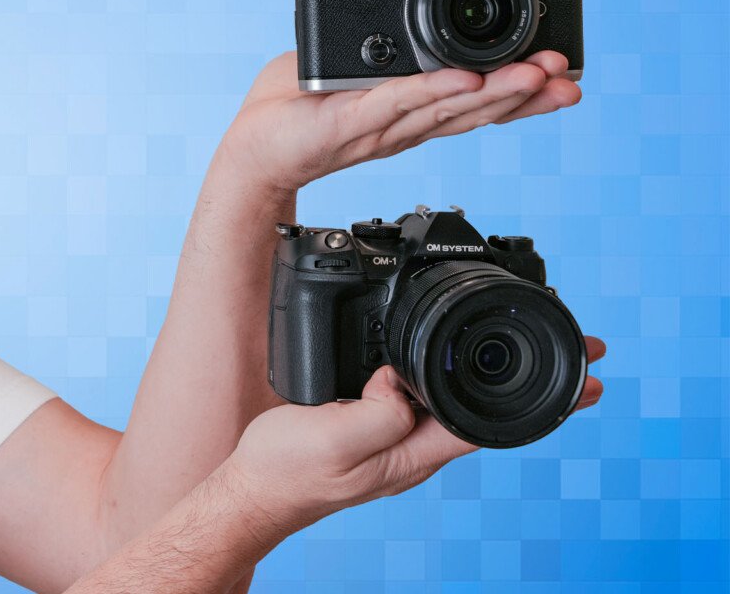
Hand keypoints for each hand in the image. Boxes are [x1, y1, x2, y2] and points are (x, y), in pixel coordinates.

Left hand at [218, 51, 581, 192]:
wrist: (250, 156)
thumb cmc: (293, 113)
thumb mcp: (348, 72)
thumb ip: (382, 53)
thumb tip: (404, 9)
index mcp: (411, 112)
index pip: (476, 101)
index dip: (520, 92)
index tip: (560, 75)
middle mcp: (405, 123)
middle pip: (478, 107)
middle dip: (528, 91)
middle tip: (568, 74)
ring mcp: (380, 126)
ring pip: (449, 106)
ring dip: (498, 89)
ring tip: (539, 73)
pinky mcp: (347, 123)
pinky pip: (394, 103)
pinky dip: (430, 90)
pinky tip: (464, 79)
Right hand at [219, 336, 606, 533]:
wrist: (250, 489)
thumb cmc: (287, 471)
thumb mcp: (336, 437)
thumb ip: (378, 411)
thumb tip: (403, 382)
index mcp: (415, 452)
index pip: (494, 424)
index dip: (544, 403)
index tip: (587, 380)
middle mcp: (413, 448)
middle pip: (485, 411)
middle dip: (533, 382)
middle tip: (577, 350)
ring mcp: (393, 440)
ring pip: (454, 401)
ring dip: (490, 376)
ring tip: (521, 347)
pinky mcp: (370, 427)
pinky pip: (419, 396)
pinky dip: (441, 373)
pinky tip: (436, 359)